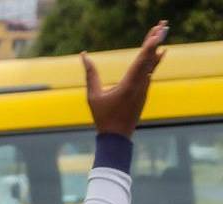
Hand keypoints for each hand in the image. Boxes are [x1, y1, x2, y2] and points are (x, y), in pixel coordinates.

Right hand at [82, 21, 167, 137]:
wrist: (117, 136)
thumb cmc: (102, 117)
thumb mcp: (92, 96)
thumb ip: (90, 74)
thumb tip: (83, 55)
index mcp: (128, 85)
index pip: (141, 61)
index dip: (149, 45)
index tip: (156, 33)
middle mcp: (140, 85)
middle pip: (150, 58)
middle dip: (155, 40)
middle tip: (162, 24)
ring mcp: (144, 88)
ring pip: (152, 64)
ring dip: (155, 48)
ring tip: (161, 33)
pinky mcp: (144, 92)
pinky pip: (151, 71)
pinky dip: (154, 59)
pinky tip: (160, 52)